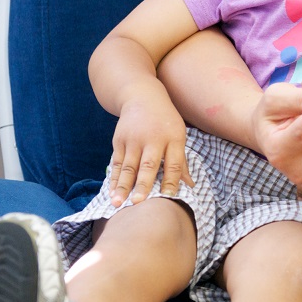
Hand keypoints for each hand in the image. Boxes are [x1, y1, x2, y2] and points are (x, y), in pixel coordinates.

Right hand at [109, 90, 193, 205]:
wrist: (143, 97)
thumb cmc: (165, 122)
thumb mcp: (178, 136)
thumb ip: (181, 162)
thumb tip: (190, 186)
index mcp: (173, 138)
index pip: (173, 162)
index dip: (171, 180)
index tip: (168, 197)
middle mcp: (153, 138)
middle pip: (148, 164)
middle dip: (143, 184)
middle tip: (138, 203)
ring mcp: (134, 139)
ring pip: (128, 166)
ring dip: (123, 186)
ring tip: (118, 204)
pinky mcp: (119, 140)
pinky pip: (116, 163)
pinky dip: (114, 179)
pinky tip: (111, 193)